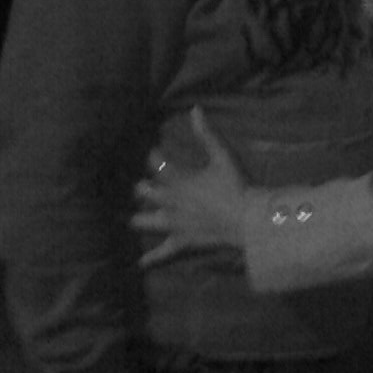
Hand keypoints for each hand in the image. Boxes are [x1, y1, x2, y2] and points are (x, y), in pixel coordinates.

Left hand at [132, 107, 246, 267]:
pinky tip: (138, 264)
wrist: (247, 219)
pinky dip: (150, 258)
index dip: (151, 155)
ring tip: (125, 218)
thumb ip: (206, 133)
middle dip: (139, 186)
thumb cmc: (236, 185)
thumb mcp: (222, 156)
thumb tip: (195, 109)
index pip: (155, 163)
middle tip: (139, 184)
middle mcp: (169, 201)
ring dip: (135, 218)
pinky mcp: (180, 242)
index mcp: (178, 179)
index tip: (150, 150)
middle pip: (143, 191)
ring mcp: (172, 224)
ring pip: (143, 221)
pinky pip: (161, 252)